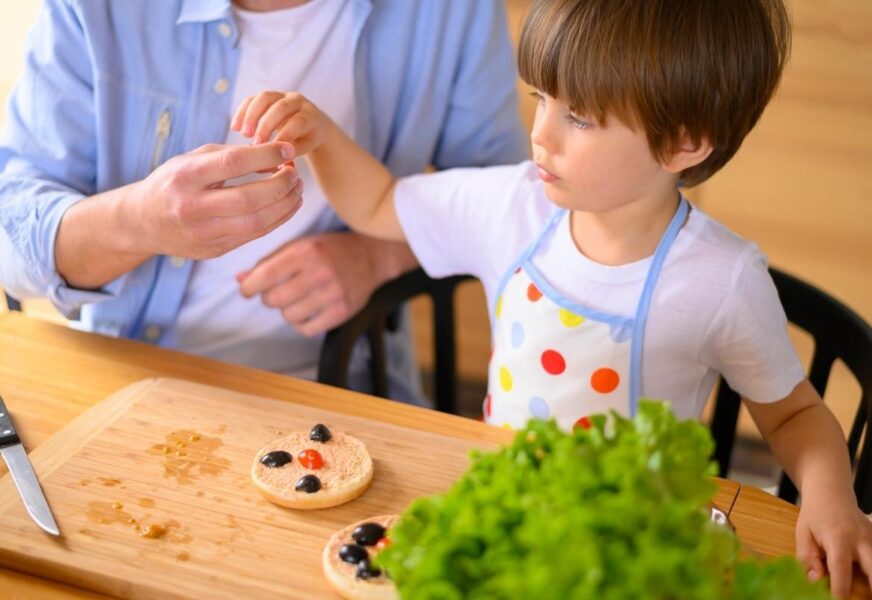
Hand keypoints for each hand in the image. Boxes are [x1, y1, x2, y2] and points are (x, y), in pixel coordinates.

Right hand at [135, 142, 302, 258]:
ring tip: (297, 189)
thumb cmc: (174, 182)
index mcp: (185, 177)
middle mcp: (192, 207)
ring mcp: (203, 233)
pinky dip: (278, 219)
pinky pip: (255, 235)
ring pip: (256, 222)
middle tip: (295, 173)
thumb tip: (277, 157)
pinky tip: (288, 205)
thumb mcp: (192, 160)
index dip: (265, 155)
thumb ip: (231, 155)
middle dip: (280, 185)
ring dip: (285, 205)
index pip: (232, 164)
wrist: (142, 221)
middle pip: (249, 199)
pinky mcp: (214, 250)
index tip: (287, 149)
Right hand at [231, 91, 327, 153]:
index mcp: (310, 115)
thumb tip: (269, 165)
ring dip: (251, 116)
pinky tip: (235, 127)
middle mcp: (298, 101)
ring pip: (265, 98)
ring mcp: (282, 95)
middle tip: (255, 144)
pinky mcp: (268, 96)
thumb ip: (289, 153)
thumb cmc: (306, 140)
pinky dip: (243, 111)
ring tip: (243, 134)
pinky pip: (253, 98)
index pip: (297, 122)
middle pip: (280, 107)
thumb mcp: (302, 148)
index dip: (283, 136)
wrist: (311, 124)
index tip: (270, 152)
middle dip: (265, 126)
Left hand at [237, 231, 415, 336]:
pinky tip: (307, 312)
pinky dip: (302, 324)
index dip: (249, 287)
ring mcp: (333, 294)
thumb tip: (239, 279)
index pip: (265, 275)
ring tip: (296, 300)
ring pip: (289, 316)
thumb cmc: (328, 249)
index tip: (247, 290)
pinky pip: (308, 329)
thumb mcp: (299, 246)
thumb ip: (269, 262)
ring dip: (287, 310)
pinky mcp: (342, 311)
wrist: (371, 256)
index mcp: (305, 252)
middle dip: (269, 298)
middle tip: (278, 292)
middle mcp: (319, 272)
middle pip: (274, 299)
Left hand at [796, 492, 871, 597]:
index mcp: (838, 537)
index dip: (840, 588)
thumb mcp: (803, 533)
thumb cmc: (815, 515)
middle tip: (864, 598)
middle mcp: (861, 539)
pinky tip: (867, 579)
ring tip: (866, 592)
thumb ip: (808, 558)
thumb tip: (815, 582)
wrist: (832, 493)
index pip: (841, 567)